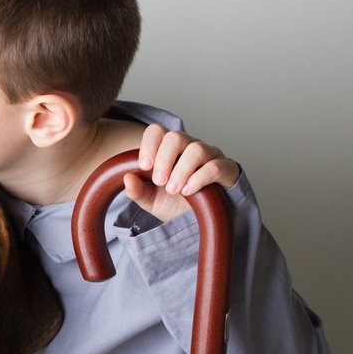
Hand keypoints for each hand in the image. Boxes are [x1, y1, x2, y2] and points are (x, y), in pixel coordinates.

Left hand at [122, 124, 239, 220]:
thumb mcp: (151, 200)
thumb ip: (137, 190)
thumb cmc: (175, 204)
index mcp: (168, 150)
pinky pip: (215, 166)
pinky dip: (199, 178)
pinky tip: (189, 191)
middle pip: (176, 137)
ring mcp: (209, 156)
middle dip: (164, 159)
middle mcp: (189, 147)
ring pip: (196, 149)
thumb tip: (126, 178)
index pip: (157, 132)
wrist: (200, 222)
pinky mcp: (226, 170)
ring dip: (181, 170)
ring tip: (174, 189)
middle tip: (159, 181)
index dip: (149, 145)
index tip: (144, 166)